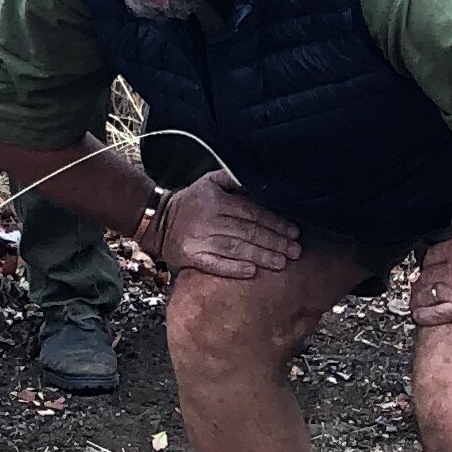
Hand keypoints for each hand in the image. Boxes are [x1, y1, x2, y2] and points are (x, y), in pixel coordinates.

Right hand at [157, 172, 301, 281]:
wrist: (156, 220)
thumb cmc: (190, 201)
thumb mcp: (209, 181)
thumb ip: (233, 179)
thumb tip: (259, 180)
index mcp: (217, 201)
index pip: (253, 213)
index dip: (275, 223)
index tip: (293, 232)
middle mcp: (210, 220)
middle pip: (249, 232)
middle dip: (275, 242)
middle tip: (295, 251)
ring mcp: (201, 240)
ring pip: (237, 249)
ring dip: (262, 256)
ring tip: (282, 263)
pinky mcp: (193, 257)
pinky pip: (216, 264)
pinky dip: (234, 269)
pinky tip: (252, 272)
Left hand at [409, 205, 451, 328]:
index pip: (432, 255)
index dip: (429, 260)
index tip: (431, 265)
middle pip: (426, 275)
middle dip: (422, 279)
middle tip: (421, 283)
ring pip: (425, 294)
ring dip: (418, 296)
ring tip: (417, 300)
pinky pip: (435, 314)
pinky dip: (423, 315)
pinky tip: (418, 315)